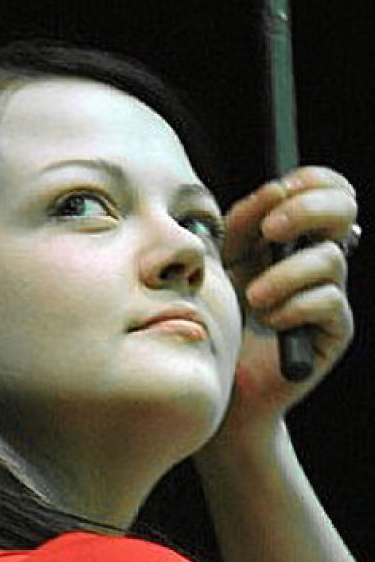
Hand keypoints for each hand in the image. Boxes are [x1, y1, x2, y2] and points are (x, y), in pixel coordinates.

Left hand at [217, 166, 357, 436]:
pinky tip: (270, 321)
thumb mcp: (222, 263)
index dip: (310, 181)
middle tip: (271, 230)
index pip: (327, 188)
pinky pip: (328, 302)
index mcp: (294, 236)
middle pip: (343, 211)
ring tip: (253, 299)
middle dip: (307, 210)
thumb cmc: (220, 317)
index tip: (277, 190)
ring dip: (286, 274)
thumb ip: (241, 225)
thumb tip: (273, 191)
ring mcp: (331, 294)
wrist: (219, 381)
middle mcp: (319, 259)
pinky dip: (294, 306)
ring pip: (329, 259)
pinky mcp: (335, 330)